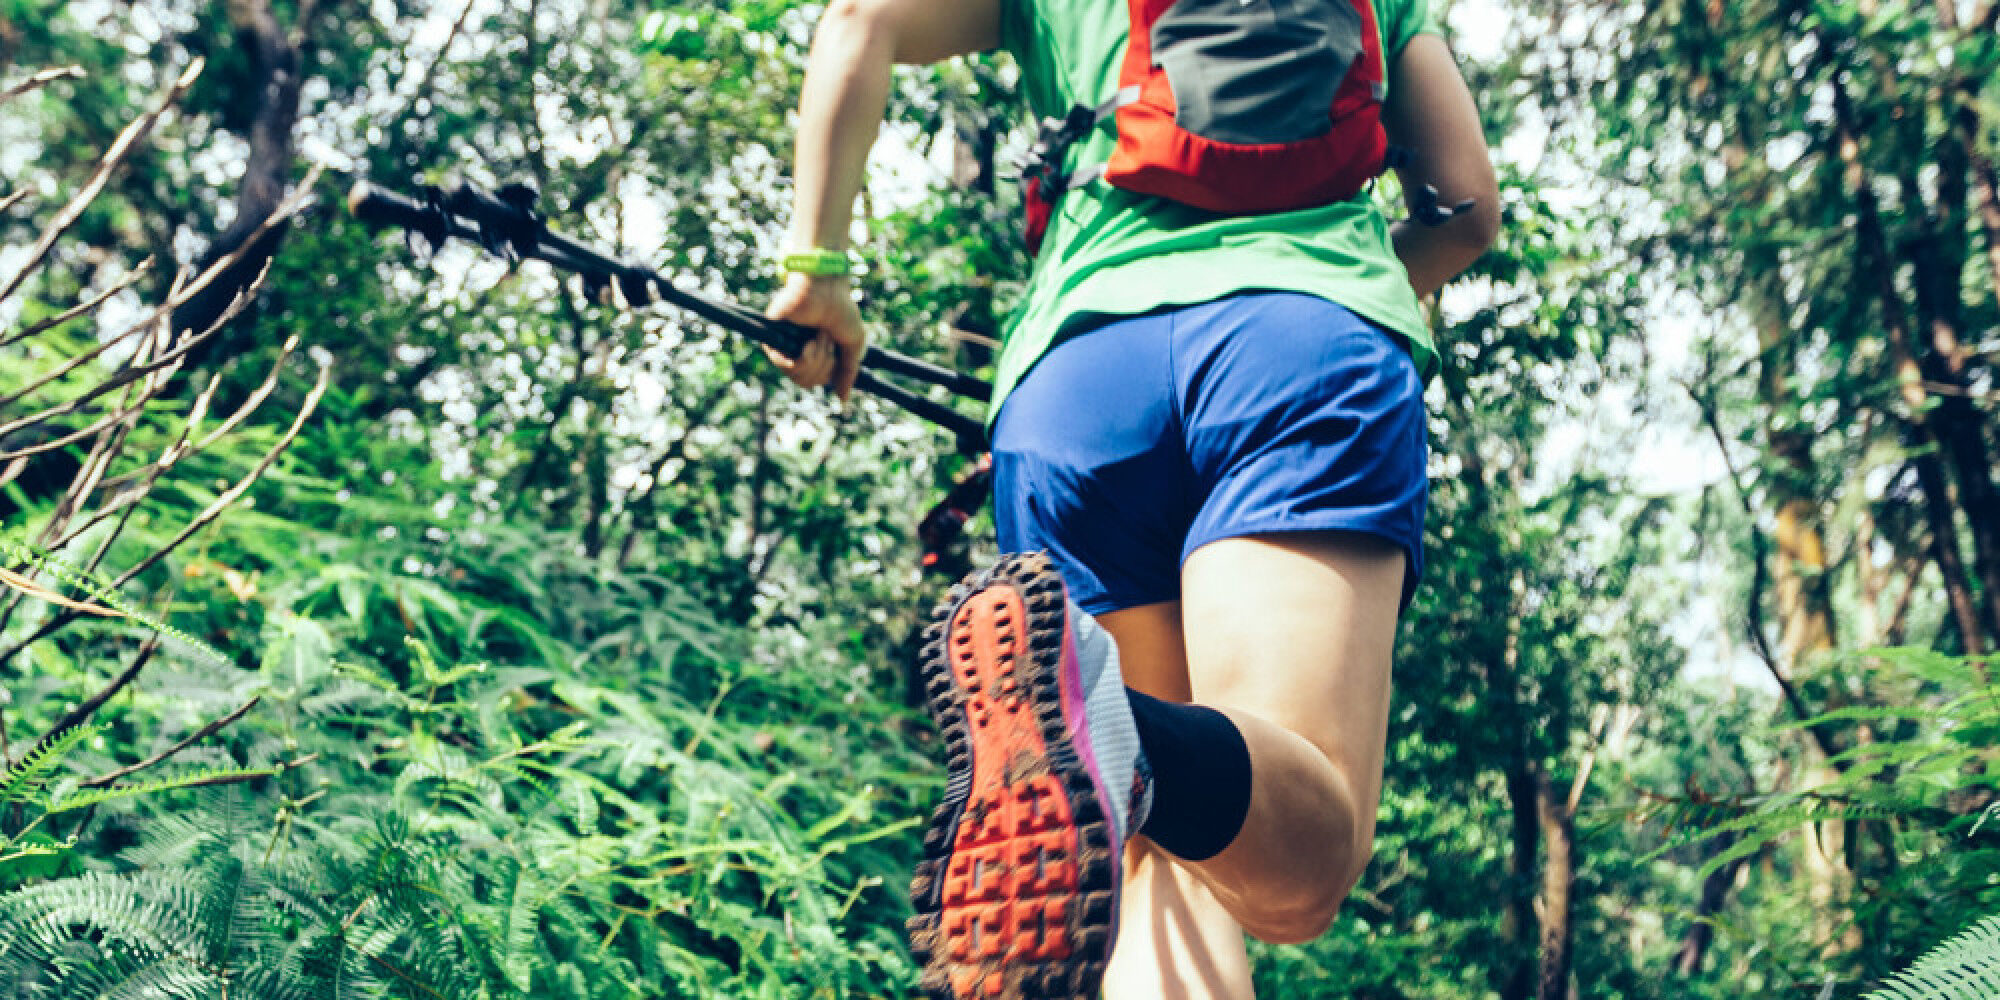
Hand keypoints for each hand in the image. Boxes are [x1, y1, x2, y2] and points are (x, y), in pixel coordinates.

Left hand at [763, 272, 867, 402]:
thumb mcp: (853, 345)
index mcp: (815, 352)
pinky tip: (809, 344)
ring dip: (817, 358)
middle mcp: (797, 351)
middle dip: (825, 365)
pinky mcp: (773, 339)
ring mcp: (784, 346)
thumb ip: (848, 373)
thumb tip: (843, 400)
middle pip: (808, 383)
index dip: (829, 374)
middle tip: (827, 339)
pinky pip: (785, 367)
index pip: (817, 380)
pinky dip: (803, 359)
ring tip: (819, 336)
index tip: (837, 353)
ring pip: (798, 377)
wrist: (826, 288)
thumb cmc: (841, 309)